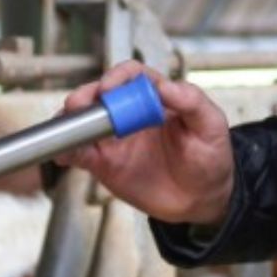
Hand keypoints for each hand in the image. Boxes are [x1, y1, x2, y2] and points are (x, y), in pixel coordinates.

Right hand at [54, 62, 236, 227]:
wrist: (201, 200)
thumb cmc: (210, 159)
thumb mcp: (212, 127)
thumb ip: (192, 102)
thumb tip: (167, 85)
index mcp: (156, 98)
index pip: (132, 77)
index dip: (117, 77)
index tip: (109, 88)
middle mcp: (131, 114)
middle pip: (99, 96)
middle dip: (85, 97)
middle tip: (79, 107)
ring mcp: (115, 139)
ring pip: (83, 122)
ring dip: (70, 122)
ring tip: (65, 130)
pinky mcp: (104, 164)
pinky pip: (80, 154)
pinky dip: (67, 152)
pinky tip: (64, 154)